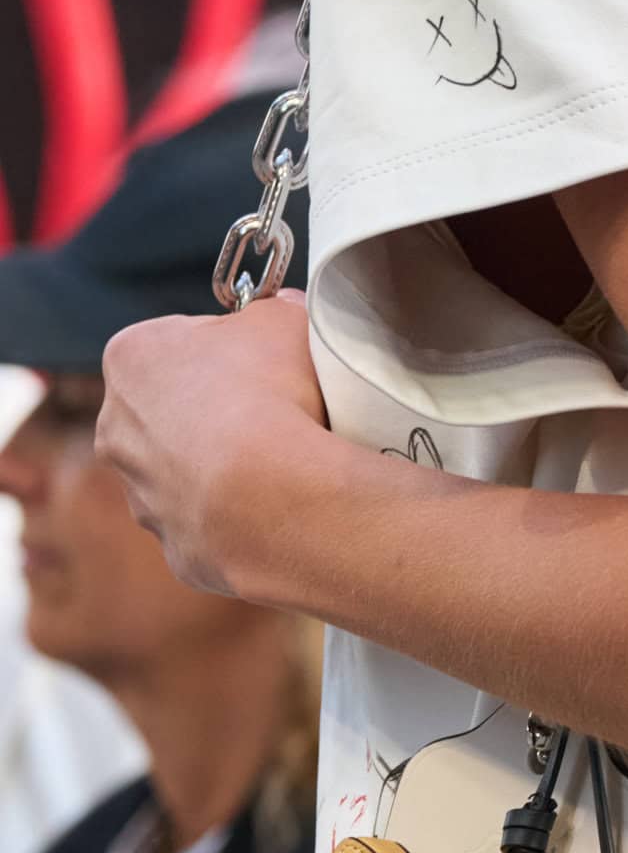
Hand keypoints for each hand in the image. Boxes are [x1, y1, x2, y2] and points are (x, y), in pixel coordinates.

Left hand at [98, 292, 327, 596]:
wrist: (269, 495)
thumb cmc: (269, 394)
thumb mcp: (286, 320)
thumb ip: (277, 308)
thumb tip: (284, 308)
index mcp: (130, 356)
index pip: (178, 342)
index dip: (228, 349)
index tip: (265, 361)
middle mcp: (116, 426)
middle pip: (175, 408)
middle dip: (218, 410)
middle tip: (277, 412)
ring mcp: (139, 493)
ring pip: (187, 470)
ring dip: (225, 466)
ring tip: (282, 464)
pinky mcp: (172, 545)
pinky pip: (209, 522)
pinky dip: (238, 515)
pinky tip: (274, 505)